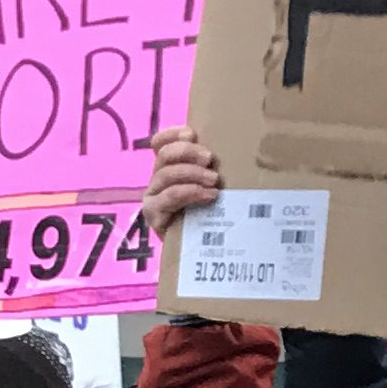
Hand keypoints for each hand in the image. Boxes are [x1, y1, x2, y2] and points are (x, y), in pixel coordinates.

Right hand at [143, 130, 222, 250]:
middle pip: (164, 154)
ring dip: (193, 173)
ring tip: (214, 180)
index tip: (192, 134)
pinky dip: (190, 192)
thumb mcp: (212, 187)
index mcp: (167, 168)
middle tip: (210, 159)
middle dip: (188, 152)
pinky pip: (169, 196)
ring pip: (166, 174)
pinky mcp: (154, 214)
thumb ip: (212, 169)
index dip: (172, 134)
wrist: (198, 253)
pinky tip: (209, 195)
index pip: (159, 142)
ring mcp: (152, 197)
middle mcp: (156, 180)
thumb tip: (233, 149)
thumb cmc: (210, 216)